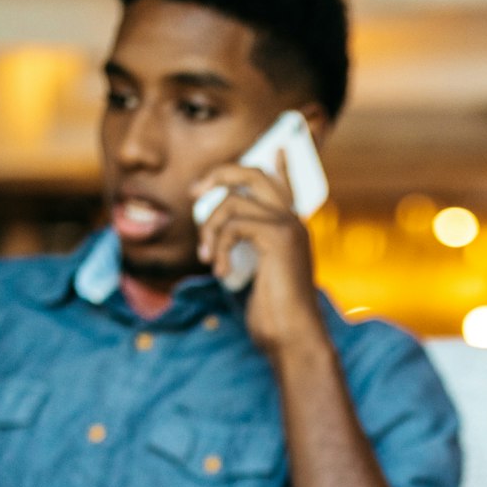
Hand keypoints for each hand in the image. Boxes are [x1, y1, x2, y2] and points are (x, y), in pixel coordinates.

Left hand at [192, 150, 325, 356]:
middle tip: (194, 193)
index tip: (276, 149)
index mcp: (290, 229)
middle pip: (254, 174)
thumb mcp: (251, 276)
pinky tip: (221, 272)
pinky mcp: (278, 237)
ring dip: (209, 229)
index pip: (284, 185)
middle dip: (219, 175)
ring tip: (207, 259)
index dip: (280, 164)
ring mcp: (287, 226)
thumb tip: (215, 233)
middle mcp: (292, 221)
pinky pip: (234, 225)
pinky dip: (219, 247)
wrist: (291, 336)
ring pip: (233, 202)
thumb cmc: (271, 315)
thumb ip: (242, 249)